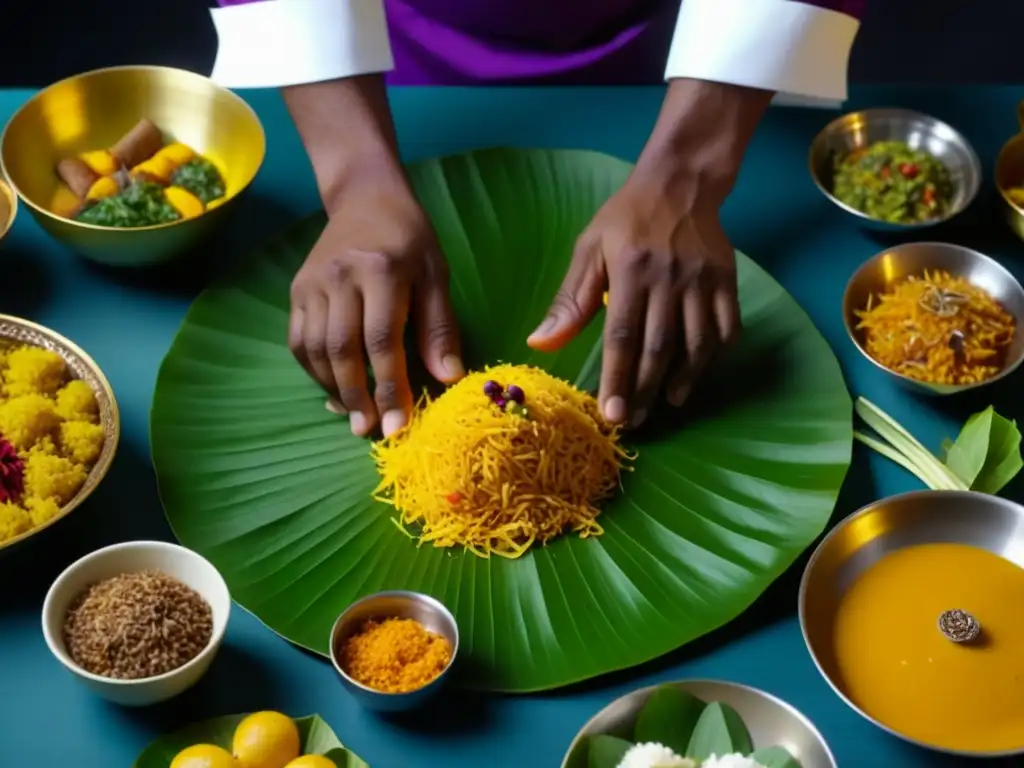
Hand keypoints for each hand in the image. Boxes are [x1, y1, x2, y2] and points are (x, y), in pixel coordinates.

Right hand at [289, 171, 463, 436]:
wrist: (364, 197)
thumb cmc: (410, 238)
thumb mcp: (436, 274)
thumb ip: (439, 327)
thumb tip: (448, 378)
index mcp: (381, 270)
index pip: (382, 339)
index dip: (389, 386)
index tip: (397, 424)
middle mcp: (339, 277)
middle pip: (342, 349)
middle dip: (357, 396)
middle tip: (370, 431)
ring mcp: (312, 283)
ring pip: (315, 349)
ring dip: (333, 389)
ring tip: (354, 417)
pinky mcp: (297, 290)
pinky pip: (299, 341)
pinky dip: (314, 371)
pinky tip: (334, 390)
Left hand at [527, 167, 739, 426]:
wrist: (680, 182)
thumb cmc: (625, 218)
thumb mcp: (588, 248)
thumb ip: (569, 300)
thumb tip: (540, 343)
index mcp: (630, 271)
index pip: (622, 336)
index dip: (617, 379)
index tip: (611, 414)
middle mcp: (669, 278)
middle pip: (659, 347)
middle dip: (644, 390)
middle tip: (633, 422)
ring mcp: (702, 280)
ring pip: (698, 343)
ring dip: (684, 380)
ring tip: (667, 405)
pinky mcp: (726, 280)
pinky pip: (727, 328)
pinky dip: (715, 357)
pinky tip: (698, 375)